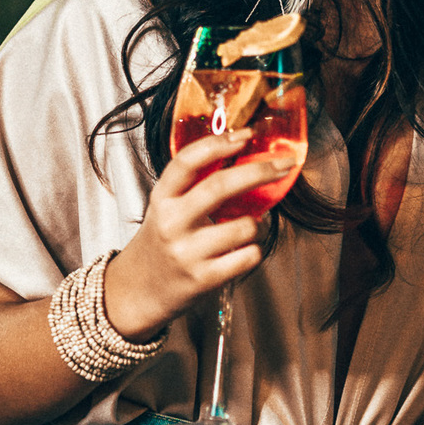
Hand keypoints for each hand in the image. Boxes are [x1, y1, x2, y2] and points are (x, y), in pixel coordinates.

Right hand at [103, 133, 295, 340]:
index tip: (246, 134)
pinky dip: (252, 251)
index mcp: (162, 198)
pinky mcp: (203, 279)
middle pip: (220, 185)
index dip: (219, 143)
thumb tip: (247, 158)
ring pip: (245, 226)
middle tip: (285, 164)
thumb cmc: (163, 240)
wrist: (138, 290)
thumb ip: (195, 185)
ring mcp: (187, 252)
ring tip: (243, 228)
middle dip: (260, 170)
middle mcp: (172, 222)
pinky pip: (248, 256)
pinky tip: (239, 252)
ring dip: (255, 224)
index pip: (187, 161)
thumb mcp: (167, 207)